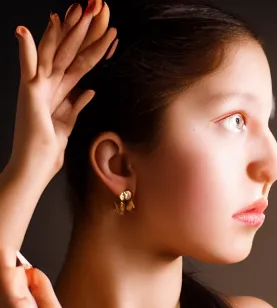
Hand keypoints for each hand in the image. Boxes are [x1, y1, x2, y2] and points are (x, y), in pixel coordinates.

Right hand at [10, 1, 117, 177]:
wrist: (33, 169)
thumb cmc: (46, 152)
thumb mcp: (68, 126)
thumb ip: (76, 106)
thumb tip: (89, 91)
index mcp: (57, 93)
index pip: (77, 63)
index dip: (90, 45)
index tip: (101, 27)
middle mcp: (47, 86)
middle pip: (68, 53)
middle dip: (81, 30)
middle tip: (93, 7)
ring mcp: (37, 88)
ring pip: (54, 54)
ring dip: (65, 31)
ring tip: (76, 11)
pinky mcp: (30, 96)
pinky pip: (27, 69)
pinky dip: (26, 50)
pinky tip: (24, 31)